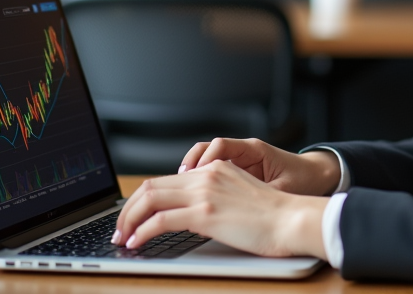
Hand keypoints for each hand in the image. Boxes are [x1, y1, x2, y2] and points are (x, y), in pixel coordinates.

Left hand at [111, 160, 327, 257]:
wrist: (293, 219)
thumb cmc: (274, 216)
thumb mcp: (240, 196)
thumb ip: (216, 197)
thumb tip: (193, 214)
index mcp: (214, 169)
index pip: (165, 179)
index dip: (141, 199)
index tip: (133, 217)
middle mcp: (206, 176)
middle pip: (150, 186)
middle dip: (127, 209)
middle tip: (119, 229)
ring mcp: (205, 193)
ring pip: (150, 199)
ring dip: (128, 220)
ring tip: (122, 237)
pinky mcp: (206, 214)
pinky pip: (161, 220)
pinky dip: (142, 231)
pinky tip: (136, 242)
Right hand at [178, 137, 340, 195]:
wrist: (317, 176)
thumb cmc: (303, 179)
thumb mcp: (284, 188)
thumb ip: (264, 192)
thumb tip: (244, 205)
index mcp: (255, 150)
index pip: (221, 145)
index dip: (205, 159)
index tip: (195, 174)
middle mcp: (245, 151)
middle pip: (207, 149)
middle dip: (190, 165)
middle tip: (177, 184)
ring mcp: (241, 160)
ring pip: (207, 160)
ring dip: (193, 173)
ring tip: (180, 191)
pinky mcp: (239, 171)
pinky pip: (214, 171)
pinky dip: (202, 181)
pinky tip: (195, 197)